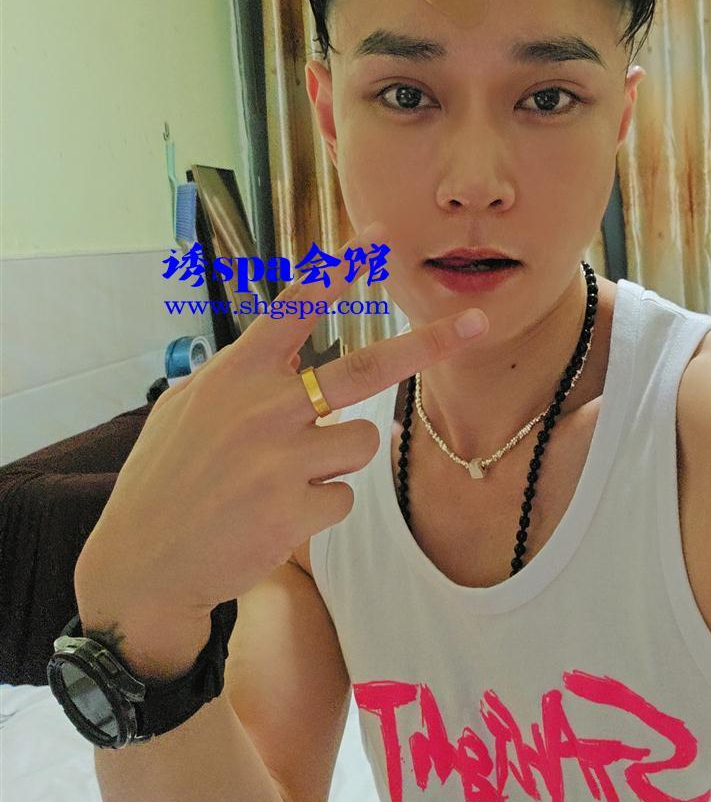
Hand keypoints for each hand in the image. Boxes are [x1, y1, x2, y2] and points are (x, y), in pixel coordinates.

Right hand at [74, 219, 489, 624]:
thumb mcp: (186, 409)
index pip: (294, 308)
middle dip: (427, 344)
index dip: (339, 270)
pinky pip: (344, 498)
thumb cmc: (166, 480)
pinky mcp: (295, 511)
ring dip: (337, 460)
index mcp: (234, 375)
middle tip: (476, 323)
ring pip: (361, 442)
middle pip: (364, 368)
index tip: (382, 236)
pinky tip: (273, 517)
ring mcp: (280, 461)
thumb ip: (238, 378)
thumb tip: (286, 356)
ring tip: (281, 479)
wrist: (143, 566)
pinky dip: (319, 507)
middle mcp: (261, 409)